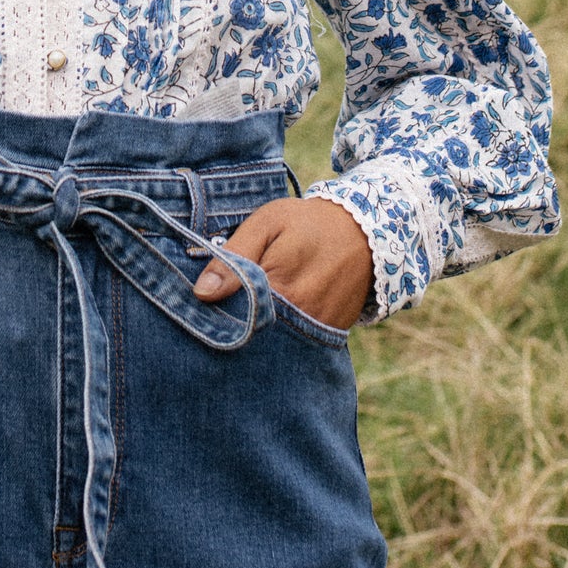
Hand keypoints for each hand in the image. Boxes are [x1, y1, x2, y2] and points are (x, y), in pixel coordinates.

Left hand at [193, 198, 372, 330]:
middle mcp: (298, 317)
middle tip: (221, 306)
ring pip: (271, 343)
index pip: (229, 315)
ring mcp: (315, 331)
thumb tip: (202, 293)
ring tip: (248, 309)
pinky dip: (279, 334)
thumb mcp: (267, 224)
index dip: (212, 311)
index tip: (202, 303)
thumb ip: (234, 257)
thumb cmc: (308, 223)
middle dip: (231, 325)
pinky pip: (295, 345)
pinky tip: (271, 317)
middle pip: (248, 335)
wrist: (365, 233)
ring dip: (255, 333)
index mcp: (277, 286)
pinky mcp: (329, 337)